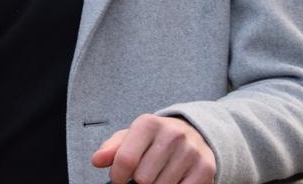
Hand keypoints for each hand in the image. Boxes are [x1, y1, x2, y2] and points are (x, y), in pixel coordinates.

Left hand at [90, 114, 215, 183]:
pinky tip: (172, 180)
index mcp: (148, 124)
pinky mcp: (206, 168)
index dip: (117, 176)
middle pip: (143, 178)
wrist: (194, 134)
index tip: (118, 179)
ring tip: (156, 177)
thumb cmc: (154, 139)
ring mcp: (191, 151)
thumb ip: (111, 149)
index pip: (125, 160)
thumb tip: (96, 161)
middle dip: (137, 183)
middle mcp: (172, 134)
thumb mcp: (130, 137)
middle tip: (141, 178)